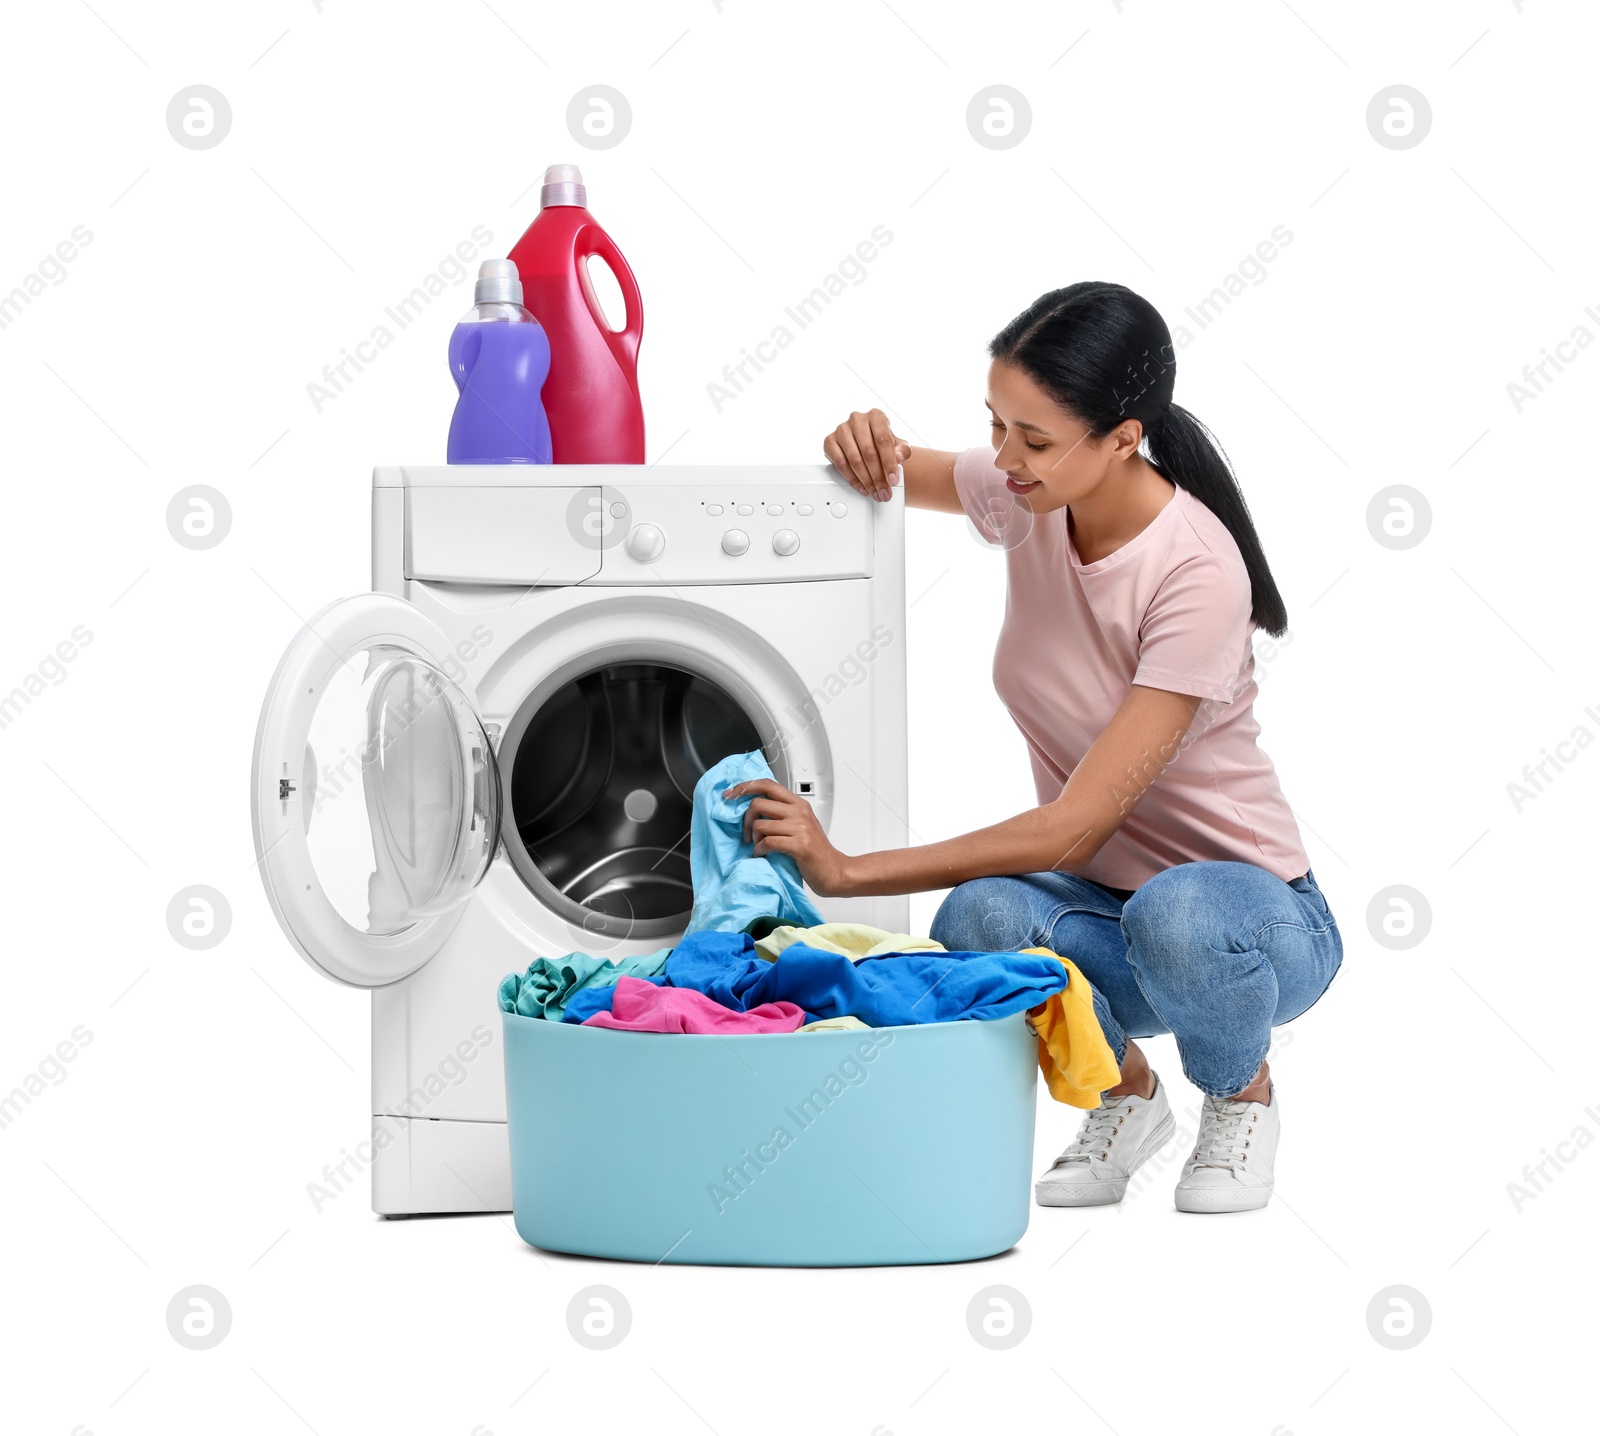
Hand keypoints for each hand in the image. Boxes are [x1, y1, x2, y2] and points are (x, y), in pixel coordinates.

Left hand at [722, 778, 854, 896]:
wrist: (834, 871)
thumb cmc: (815, 851)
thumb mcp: (800, 825)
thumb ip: (782, 814)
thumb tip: (753, 809)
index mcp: (799, 804)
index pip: (767, 785)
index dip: (745, 786)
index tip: (729, 794)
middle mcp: (799, 812)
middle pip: (758, 803)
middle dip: (746, 820)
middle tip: (747, 834)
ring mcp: (800, 828)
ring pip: (760, 824)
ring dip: (754, 839)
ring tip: (759, 847)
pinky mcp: (799, 845)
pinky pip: (767, 842)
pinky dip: (759, 850)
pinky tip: (763, 854)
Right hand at [823, 409, 908, 503]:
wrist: (869, 442)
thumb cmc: (883, 442)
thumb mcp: (899, 445)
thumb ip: (903, 450)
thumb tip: (898, 457)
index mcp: (875, 416)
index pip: (883, 441)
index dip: (889, 463)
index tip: (893, 480)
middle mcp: (857, 419)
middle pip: (868, 453)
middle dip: (878, 477)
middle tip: (884, 491)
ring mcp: (841, 429)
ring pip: (854, 460)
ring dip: (866, 481)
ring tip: (874, 492)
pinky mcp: (830, 441)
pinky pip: (840, 464)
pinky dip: (852, 479)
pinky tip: (862, 487)